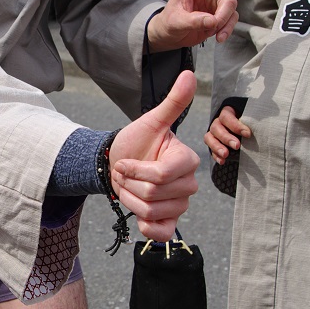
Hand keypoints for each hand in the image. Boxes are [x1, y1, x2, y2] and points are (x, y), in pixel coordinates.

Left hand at [109, 69, 200, 239]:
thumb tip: (190, 74)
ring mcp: (180, 205)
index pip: (161, 176)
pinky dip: (146, 227)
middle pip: (152, 194)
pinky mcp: (169, 222)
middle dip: (129, 183)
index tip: (124, 162)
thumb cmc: (136, 141)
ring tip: (128, 186)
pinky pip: (160, 234)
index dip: (135, 171)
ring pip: (149, 212)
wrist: (119, 162)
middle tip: (125, 173)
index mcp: (187, 161)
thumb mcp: (151, 121)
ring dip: (129, 199)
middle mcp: (188, 185)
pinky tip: (140, 214)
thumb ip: (173, 102)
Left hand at [145, 0, 257, 51]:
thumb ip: (193, 21)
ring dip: (225, 18)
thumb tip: (213, 21)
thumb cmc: (169, 23)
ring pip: (230, 3)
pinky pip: (231, 19)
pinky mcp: (221, 15)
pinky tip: (219, 38)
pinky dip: (227, 29)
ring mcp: (216, 1)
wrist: (171, 37)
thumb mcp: (176, 22)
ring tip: (214, 32)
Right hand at [205, 102, 252, 164]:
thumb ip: (252, 122)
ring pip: (209, 138)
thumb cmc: (249, 124)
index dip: (235, 126)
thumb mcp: (250, 119)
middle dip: (226, 138)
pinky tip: (222, 161)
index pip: (226, 117)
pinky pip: (210, 150)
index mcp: (227, 113)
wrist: (244, 132)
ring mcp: (213, 134)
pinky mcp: (212, 145)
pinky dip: (216, 156)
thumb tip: (260, 128)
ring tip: (226, 154)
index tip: (248, 134)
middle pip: (216, 128)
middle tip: (237, 146)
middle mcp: (218, 123)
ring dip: (217, 147)